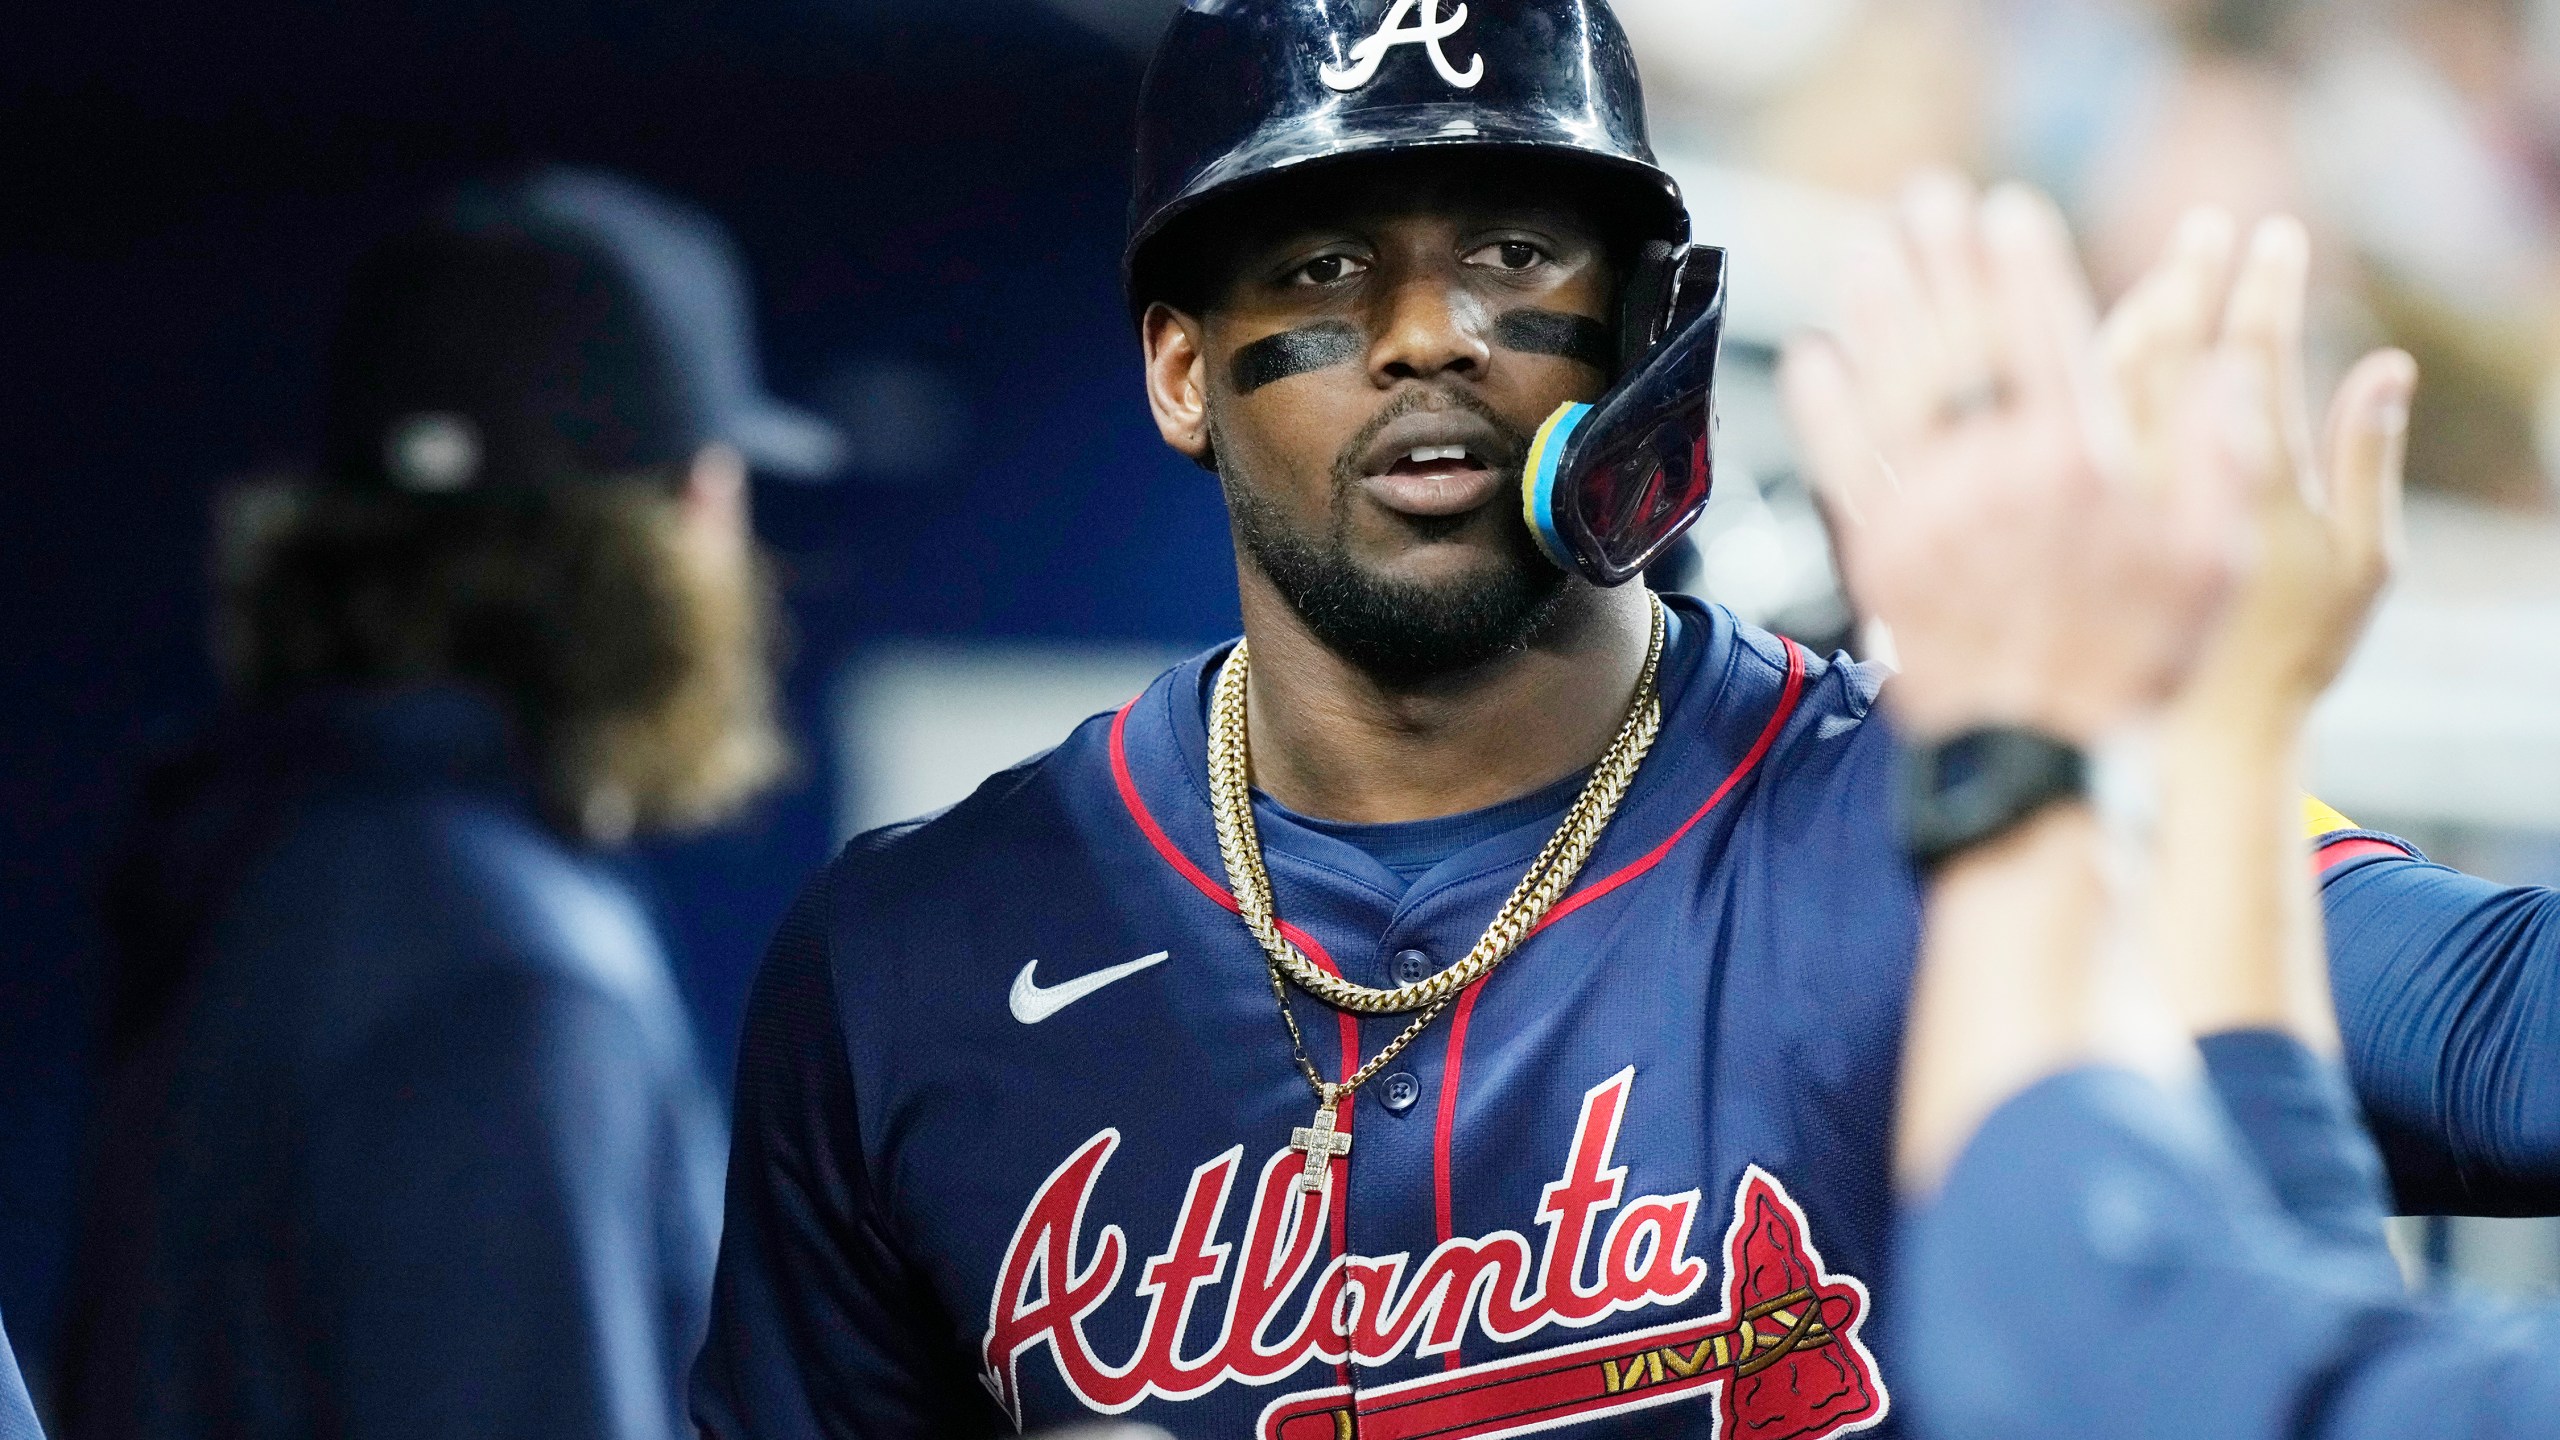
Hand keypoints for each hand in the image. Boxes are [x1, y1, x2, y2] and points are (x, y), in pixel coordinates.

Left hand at [1782, 175, 2243, 744]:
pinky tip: (1812, 359)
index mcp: (2083, 464)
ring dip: (1879, 313)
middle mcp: (1997, 478)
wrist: (2039, 760)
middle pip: (1961, 344)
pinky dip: (1826, 411)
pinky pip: (1843, 468)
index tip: (2009, 210)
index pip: (2049, 338)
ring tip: (1868, 249)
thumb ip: (2222, 460)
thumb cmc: (2137, 666)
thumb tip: (2233, 369)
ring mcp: (1930, 516)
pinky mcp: (1880, 559)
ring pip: (1895, 391)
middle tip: (1925, 200)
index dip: (2024, 266)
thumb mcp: (2216, 564)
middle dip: (1945, 265)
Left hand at [2104, 209, 2415, 737]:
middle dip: (2188, 275)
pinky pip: (2042, 424)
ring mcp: (2102, 501)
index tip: (2274, 235)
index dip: (2263, 288)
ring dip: (2129, 311)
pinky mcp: (2055, 522)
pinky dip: (2065, 370)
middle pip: (2162, 349)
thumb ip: (2372, 461)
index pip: (2250, 355)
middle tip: (2205, 224)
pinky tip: (2094, 342)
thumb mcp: (2360, 570)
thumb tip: (2391, 363)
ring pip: (2092, 380)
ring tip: (2160, 276)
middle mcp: (2160, 486)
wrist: (2177, 742)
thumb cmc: (2287, 656)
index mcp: (2244, 486)